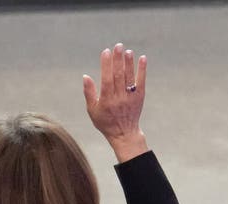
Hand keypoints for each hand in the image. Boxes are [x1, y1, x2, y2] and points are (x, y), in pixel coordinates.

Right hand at [83, 43, 148, 162]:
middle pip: (119, 75)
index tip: (106, 52)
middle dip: (118, 59)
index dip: (106, 64)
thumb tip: (85, 76)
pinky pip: (141, 81)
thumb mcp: (92, 110)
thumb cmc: (105, 121)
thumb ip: (89, 93)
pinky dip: (142, 70)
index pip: (107, 78)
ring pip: (129, 77)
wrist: (124, 134)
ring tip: (128, 51)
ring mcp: (130, 97)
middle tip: (118, 46)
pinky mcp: (140, 97)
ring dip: (129, 62)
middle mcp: (119, 98)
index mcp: (107, 100)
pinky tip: (142, 58)